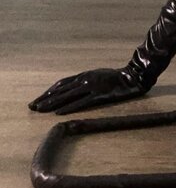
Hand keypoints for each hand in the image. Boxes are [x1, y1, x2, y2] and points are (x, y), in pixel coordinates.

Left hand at [28, 66, 148, 114]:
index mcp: (83, 75)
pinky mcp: (98, 95)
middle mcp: (84, 79)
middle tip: (32, 106)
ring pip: (67, 96)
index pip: (61, 84)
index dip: (48, 92)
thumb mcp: (96, 75)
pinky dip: (68, 107)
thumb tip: (72, 88)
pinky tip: (59, 113)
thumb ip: (84, 80)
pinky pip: (81, 102)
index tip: (38, 99)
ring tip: (40, 110)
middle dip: (45, 99)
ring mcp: (91, 86)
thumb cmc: (115, 77)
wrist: (131, 77)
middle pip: (60, 90)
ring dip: (52, 103)